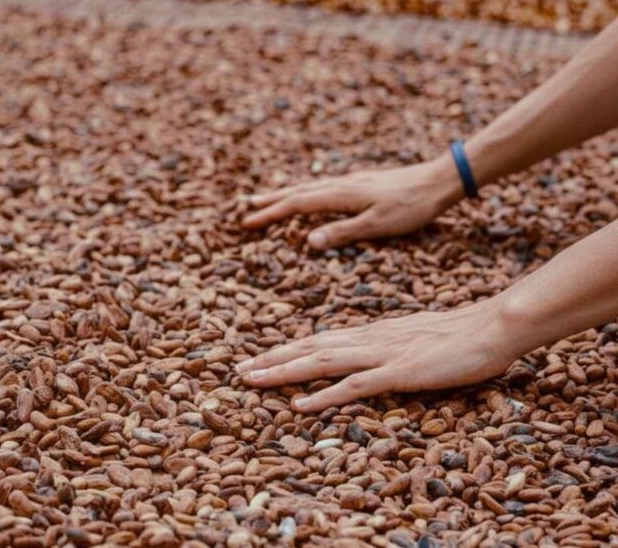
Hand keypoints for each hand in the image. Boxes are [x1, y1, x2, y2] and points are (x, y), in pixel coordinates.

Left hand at [235, 300, 522, 412]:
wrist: (491, 325)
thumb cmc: (457, 334)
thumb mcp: (413, 336)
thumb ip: (389, 345)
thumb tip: (369, 354)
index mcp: (371, 332)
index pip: (319, 339)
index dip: (286, 349)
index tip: (259, 357)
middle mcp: (368, 339)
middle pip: (310, 348)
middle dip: (272, 359)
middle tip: (239, 371)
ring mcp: (382, 354)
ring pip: (321, 362)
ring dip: (284, 372)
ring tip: (252, 381)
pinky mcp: (399, 372)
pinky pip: (355, 386)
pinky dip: (324, 395)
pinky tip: (301, 405)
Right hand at [242, 158, 460, 248]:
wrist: (438, 181)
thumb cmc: (411, 207)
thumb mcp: (378, 225)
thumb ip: (342, 233)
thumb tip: (308, 241)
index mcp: (341, 195)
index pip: (296, 204)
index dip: (271, 214)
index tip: (247, 222)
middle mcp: (341, 185)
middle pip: (298, 191)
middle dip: (271, 200)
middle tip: (247, 206)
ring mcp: (351, 182)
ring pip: (310, 187)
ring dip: (286, 193)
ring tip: (269, 198)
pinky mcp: (361, 183)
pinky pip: (323, 187)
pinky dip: (306, 191)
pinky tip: (310, 195)